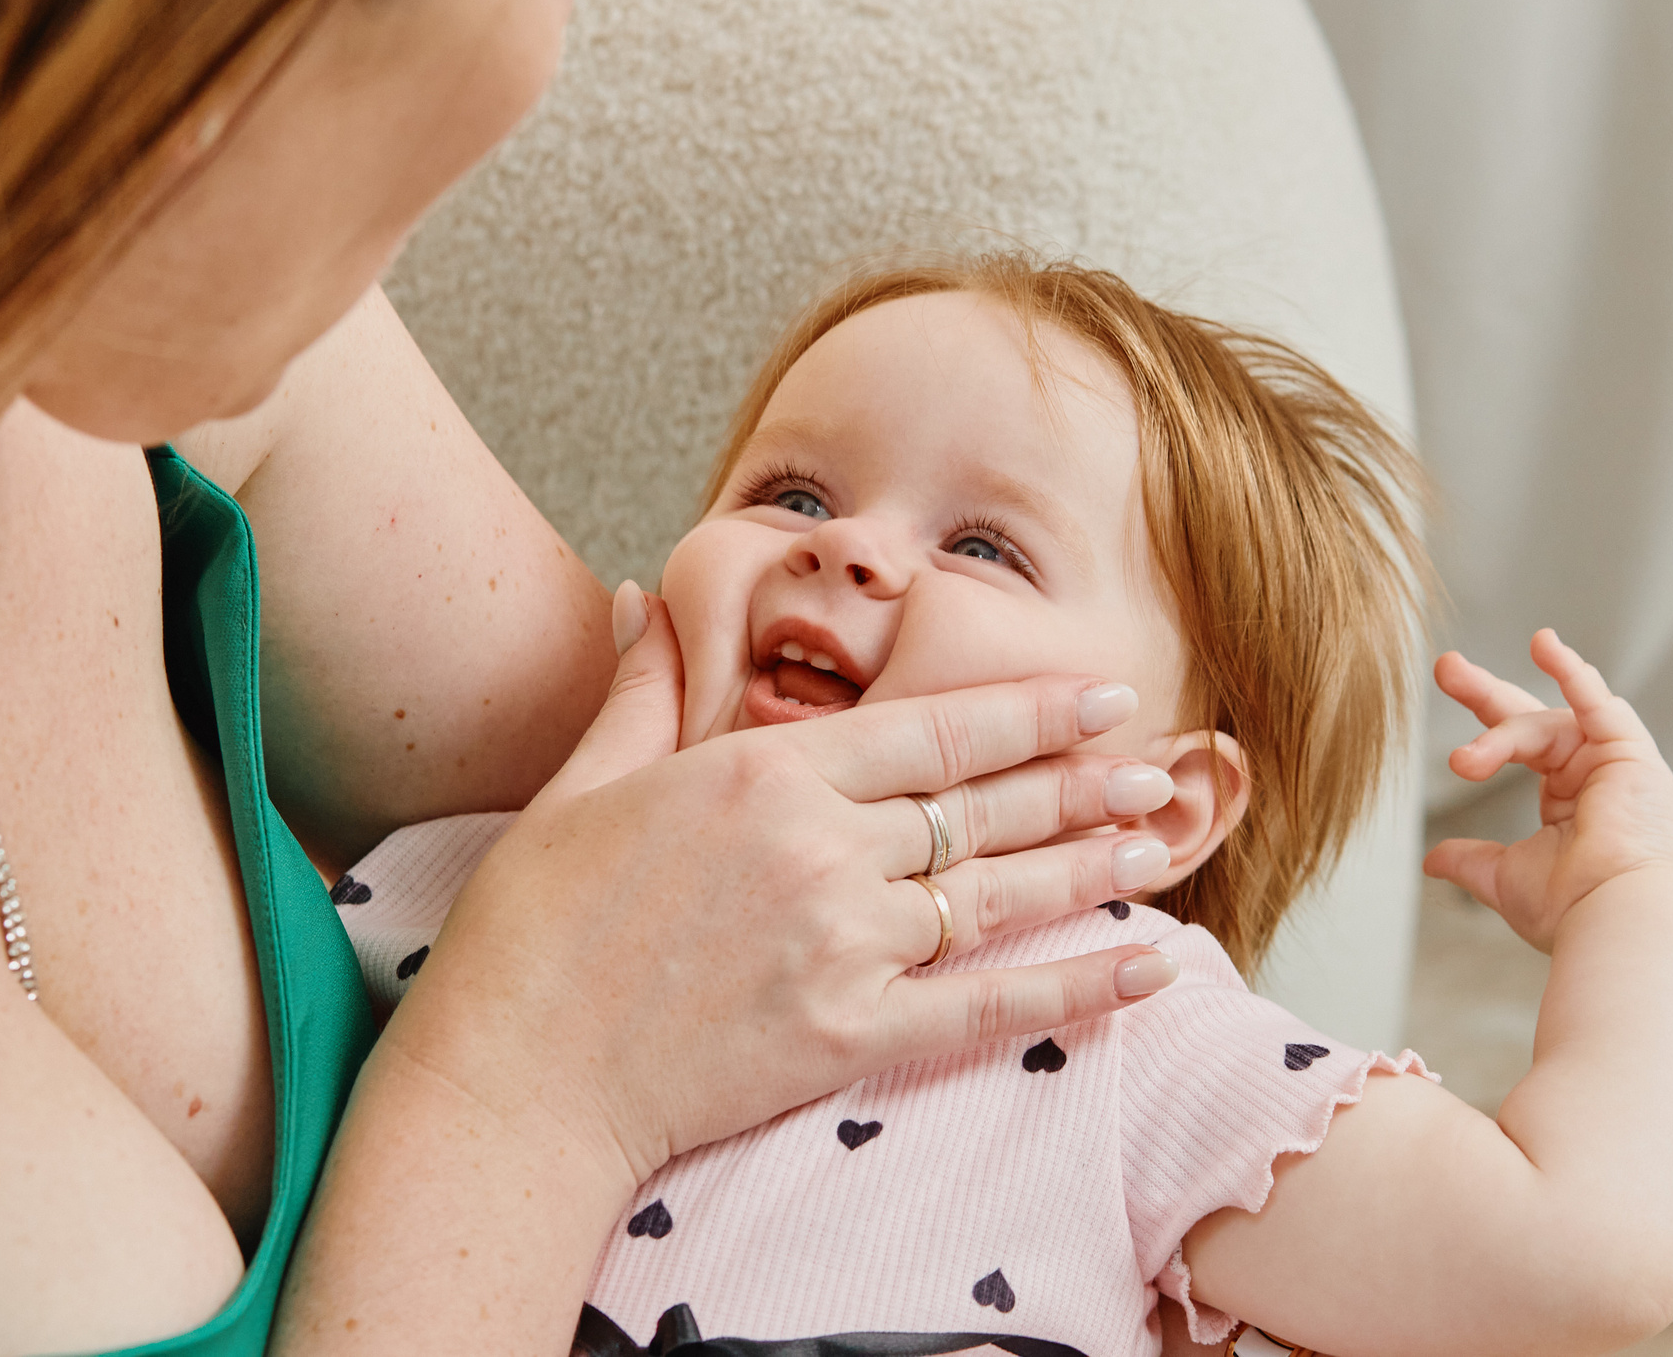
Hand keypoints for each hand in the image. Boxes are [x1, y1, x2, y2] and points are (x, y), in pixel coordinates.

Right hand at [379, 583, 1182, 1186]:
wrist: (513, 1077)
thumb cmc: (531, 933)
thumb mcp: (580, 785)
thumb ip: (643, 691)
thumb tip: (648, 596)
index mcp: (762, 775)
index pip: (930, 729)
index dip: (1027, 711)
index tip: (1099, 693)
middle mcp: (821, 850)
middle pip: (981, 808)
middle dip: (1080, 783)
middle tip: (1157, 766)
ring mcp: (842, 945)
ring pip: (996, 894)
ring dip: (1089, 866)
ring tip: (1159, 839)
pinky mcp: (848, 1036)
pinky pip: (988, 1004)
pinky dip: (1076, 985)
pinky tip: (1146, 967)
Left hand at [1423, 629, 1672, 953]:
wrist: (1615, 921)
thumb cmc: (1570, 909)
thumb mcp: (1505, 877)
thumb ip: (1471, 860)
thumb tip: (1430, 860)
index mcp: (1569, 800)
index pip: (1520, 746)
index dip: (1484, 729)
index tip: (1447, 707)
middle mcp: (1593, 774)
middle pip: (1531, 717)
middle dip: (1484, 692)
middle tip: (1445, 666)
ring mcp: (1615, 762)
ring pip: (1545, 725)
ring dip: (1500, 738)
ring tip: (1465, 763)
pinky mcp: (1633, 755)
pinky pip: (1600, 704)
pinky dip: (1574, 674)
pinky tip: (1544, 644)